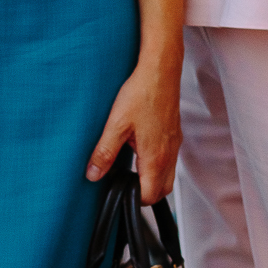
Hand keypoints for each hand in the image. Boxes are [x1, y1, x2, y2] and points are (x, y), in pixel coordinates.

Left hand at [86, 51, 182, 204]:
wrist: (161, 70)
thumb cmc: (141, 93)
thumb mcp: (116, 124)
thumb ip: (104, 153)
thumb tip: (93, 175)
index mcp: (155, 158)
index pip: (150, 196)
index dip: (134, 198)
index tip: (120, 189)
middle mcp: (169, 155)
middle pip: (162, 191)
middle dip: (146, 193)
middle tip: (126, 182)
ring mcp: (175, 144)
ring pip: (169, 175)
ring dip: (153, 178)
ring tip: (133, 167)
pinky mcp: (175, 133)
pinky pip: (170, 159)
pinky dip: (159, 163)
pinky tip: (143, 149)